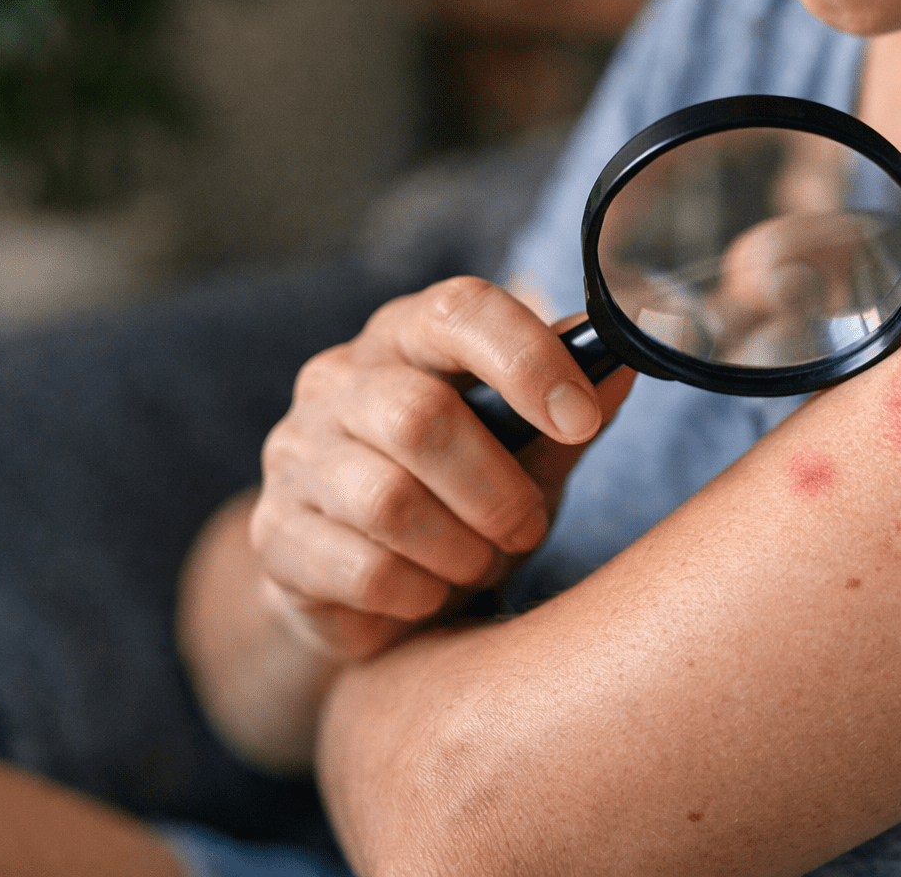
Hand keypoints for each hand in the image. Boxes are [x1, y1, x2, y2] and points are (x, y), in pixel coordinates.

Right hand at [249, 276, 633, 660]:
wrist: (374, 588)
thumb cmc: (466, 498)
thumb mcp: (532, 451)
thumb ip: (574, 409)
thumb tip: (627, 361)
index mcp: (408, 337)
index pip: (459, 310)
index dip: (527, 358)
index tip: (582, 420)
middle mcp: (339, 382)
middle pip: (419, 416)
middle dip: (495, 487)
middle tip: (526, 526)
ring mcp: (295, 455)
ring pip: (388, 501)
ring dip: (461, 548)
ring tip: (480, 561)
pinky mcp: (274, 534)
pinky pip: (362, 569)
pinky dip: (419, 592)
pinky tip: (430, 591)